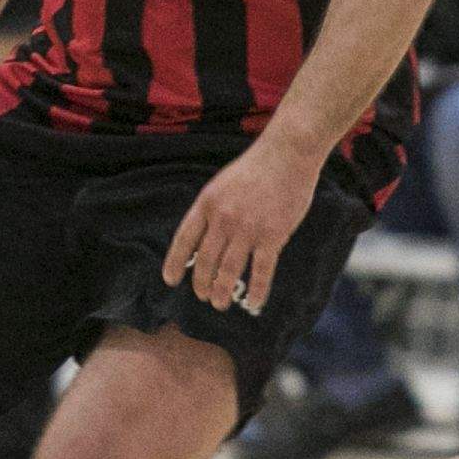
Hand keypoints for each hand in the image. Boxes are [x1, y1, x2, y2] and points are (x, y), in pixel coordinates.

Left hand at [162, 134, 320, 314]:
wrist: (287, 154)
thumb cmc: (255, 168)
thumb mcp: (221, 185)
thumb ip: (210, 210)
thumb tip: (200, 240)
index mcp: (207, 204)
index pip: (184, 240)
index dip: (175, 263)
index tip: (170, 280)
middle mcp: (223, 219)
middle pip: (205, 261)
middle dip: (201, 284)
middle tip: (203, 296)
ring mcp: (248, 229)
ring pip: (228, 271)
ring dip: (221, 292)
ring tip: (219, 304)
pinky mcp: (272, 236)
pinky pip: (261, 271)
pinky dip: (256, 291)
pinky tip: (253, 304)